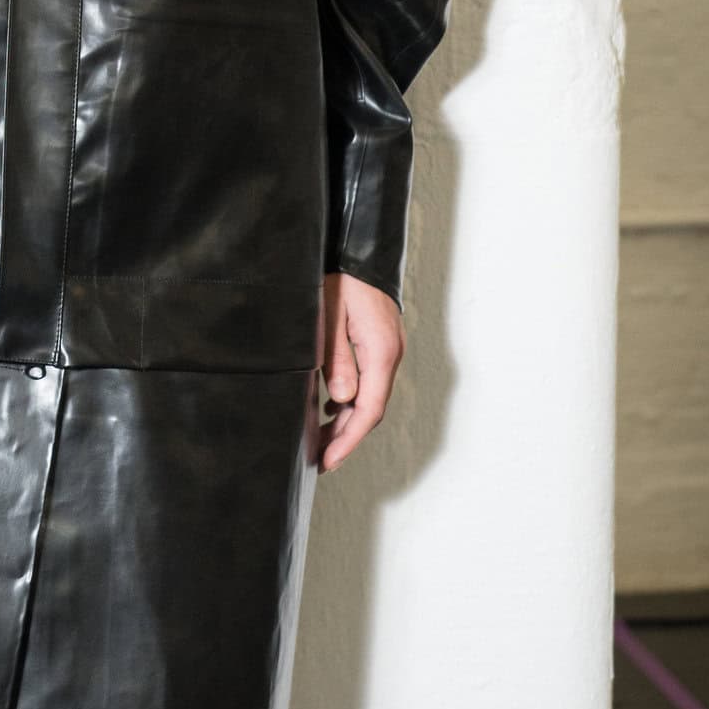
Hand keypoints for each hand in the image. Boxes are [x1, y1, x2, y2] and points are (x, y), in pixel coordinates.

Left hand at [317, 271, 404, 473]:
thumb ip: (336, 359)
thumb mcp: (329, 316)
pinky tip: (330, 406)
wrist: (359, 248)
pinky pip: (368, 381)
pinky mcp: (380, 343)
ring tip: (319, 439)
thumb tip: (343, 399)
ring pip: (369, 397)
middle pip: (371, 410)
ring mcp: (387, 350)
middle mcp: (389, 355)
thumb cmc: (341, 277)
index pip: (368, 409)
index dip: (348, 440)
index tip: (328, 460)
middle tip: (318, 459)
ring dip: (346, 420)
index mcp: (380, 351)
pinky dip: (349, 400)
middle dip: (345, 437)